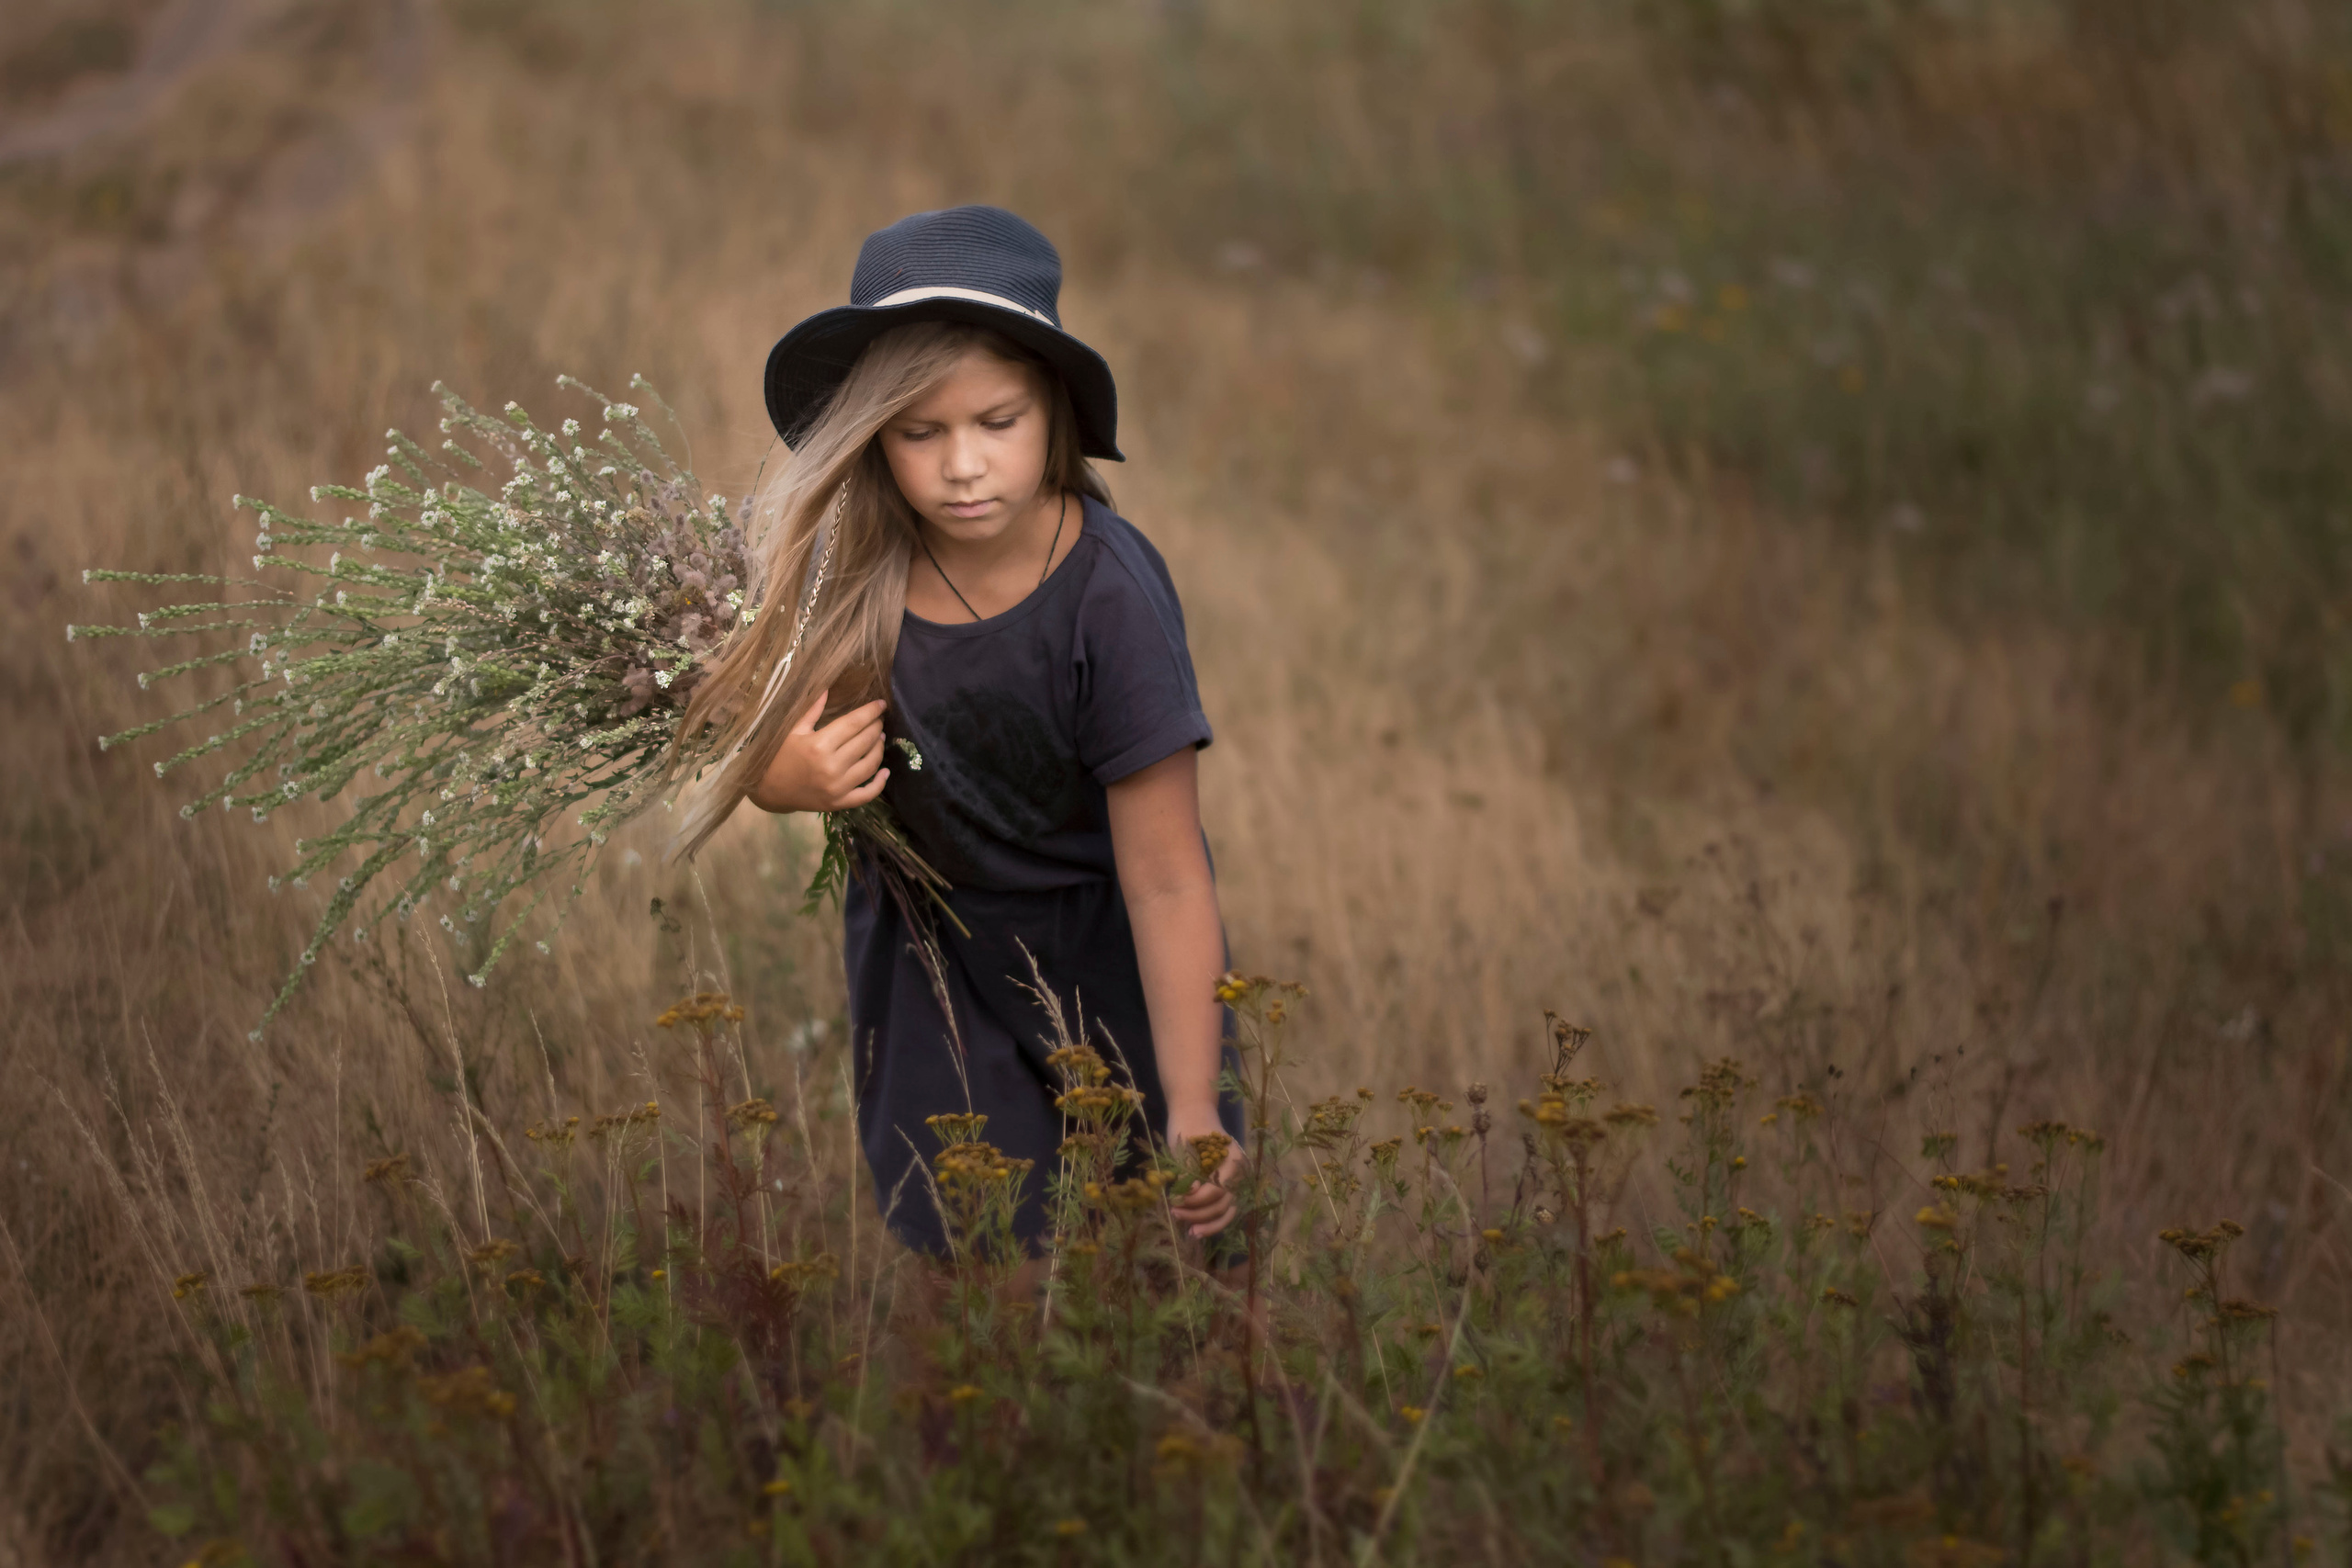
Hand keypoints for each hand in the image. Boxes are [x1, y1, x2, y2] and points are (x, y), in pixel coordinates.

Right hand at [747, 690, 889, 812]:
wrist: (769, 790)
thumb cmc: (779, 756)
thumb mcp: (793, 731)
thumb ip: (812, 710)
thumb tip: (827, 688)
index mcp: (819, 745)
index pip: (853, 723)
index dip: (870, 712)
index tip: (881, 704)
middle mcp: (831, 766)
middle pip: (865, 741)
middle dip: (876, 727)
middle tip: (879, 720)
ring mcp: (838, 787)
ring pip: (871, 765)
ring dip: (879, 749)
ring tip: (880, 737)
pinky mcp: (839, 803)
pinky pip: (867, 794)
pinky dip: (879, 783)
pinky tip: (885, 771)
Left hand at [1168, 1123, 1242, 1239]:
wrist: (1194, 1112)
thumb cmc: (1187, 1127)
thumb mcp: (1184, 1149)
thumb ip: (1188, 1174)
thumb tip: (1189, 1195)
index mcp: (1233, 1160)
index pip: (1217, 1190)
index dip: (1196, 1200)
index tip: (1175, 1199)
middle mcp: (1239, 1173)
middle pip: (1223, 1204)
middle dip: (1198, 1214)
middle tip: (1175, 1214)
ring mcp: (1235, 1181)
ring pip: (1227, 1212)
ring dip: (1208, 1223)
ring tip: (1189, 1232)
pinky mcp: (1227, 1186)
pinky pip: (1224, 1208)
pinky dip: (1212, 1220)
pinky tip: (1197, 1228)